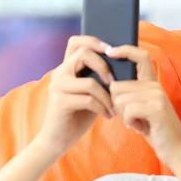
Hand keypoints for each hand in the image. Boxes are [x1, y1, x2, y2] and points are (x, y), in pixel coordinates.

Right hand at [35, 36, 115, 157]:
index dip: (94, 41)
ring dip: (108, 97)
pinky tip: (107, 116)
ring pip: (90, 82)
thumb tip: (122, 65)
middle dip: (105, 67)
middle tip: (114, 84)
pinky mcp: (60, 102)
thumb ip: (98, 77)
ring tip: (114, 108)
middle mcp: (59, 73)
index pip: (76, 41)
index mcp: (66, 68)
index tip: (111, 50)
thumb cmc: (78, 115)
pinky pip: (89, 99)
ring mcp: (58, 87)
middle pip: (84, 54)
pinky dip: (102, 108)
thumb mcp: (90, 92)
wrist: (58, 140)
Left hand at [108, 46, 180, 166]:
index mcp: (152, 83)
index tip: (110, 51)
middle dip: (117, 105)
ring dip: (123, 115)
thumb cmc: (155, 130)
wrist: (176, 150)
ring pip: (120, 99)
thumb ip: (130, 94)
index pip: (140, 56)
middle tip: (132, 117)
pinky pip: (128, 110)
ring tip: (139, 123)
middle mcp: (155, 85)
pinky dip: (129, 122)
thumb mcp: (142, 108)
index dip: (124, 50)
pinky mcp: (156, 108)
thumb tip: (110, 84)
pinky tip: (140, 128)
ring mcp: (157, 95)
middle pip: (117, 86)